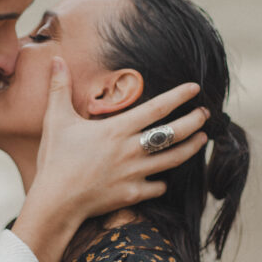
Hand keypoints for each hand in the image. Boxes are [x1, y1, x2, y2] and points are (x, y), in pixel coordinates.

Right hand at [13, 58, 207, 261]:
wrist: (56, 202)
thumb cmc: (55, 159)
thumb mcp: (56, 120)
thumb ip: (59, 88)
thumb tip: (56, 59)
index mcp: (117, 129)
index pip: (157, 108)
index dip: (179, 96)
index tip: (195, 88)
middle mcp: (132, 150)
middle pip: (174, 133)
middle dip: (194, 121)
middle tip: (206, 114)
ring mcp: (135, 173)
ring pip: (173, 159)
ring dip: (191, 148)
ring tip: (201, 139)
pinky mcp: (133, 194)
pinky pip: (158, 187)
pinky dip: (163, 182)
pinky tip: (164, 179)